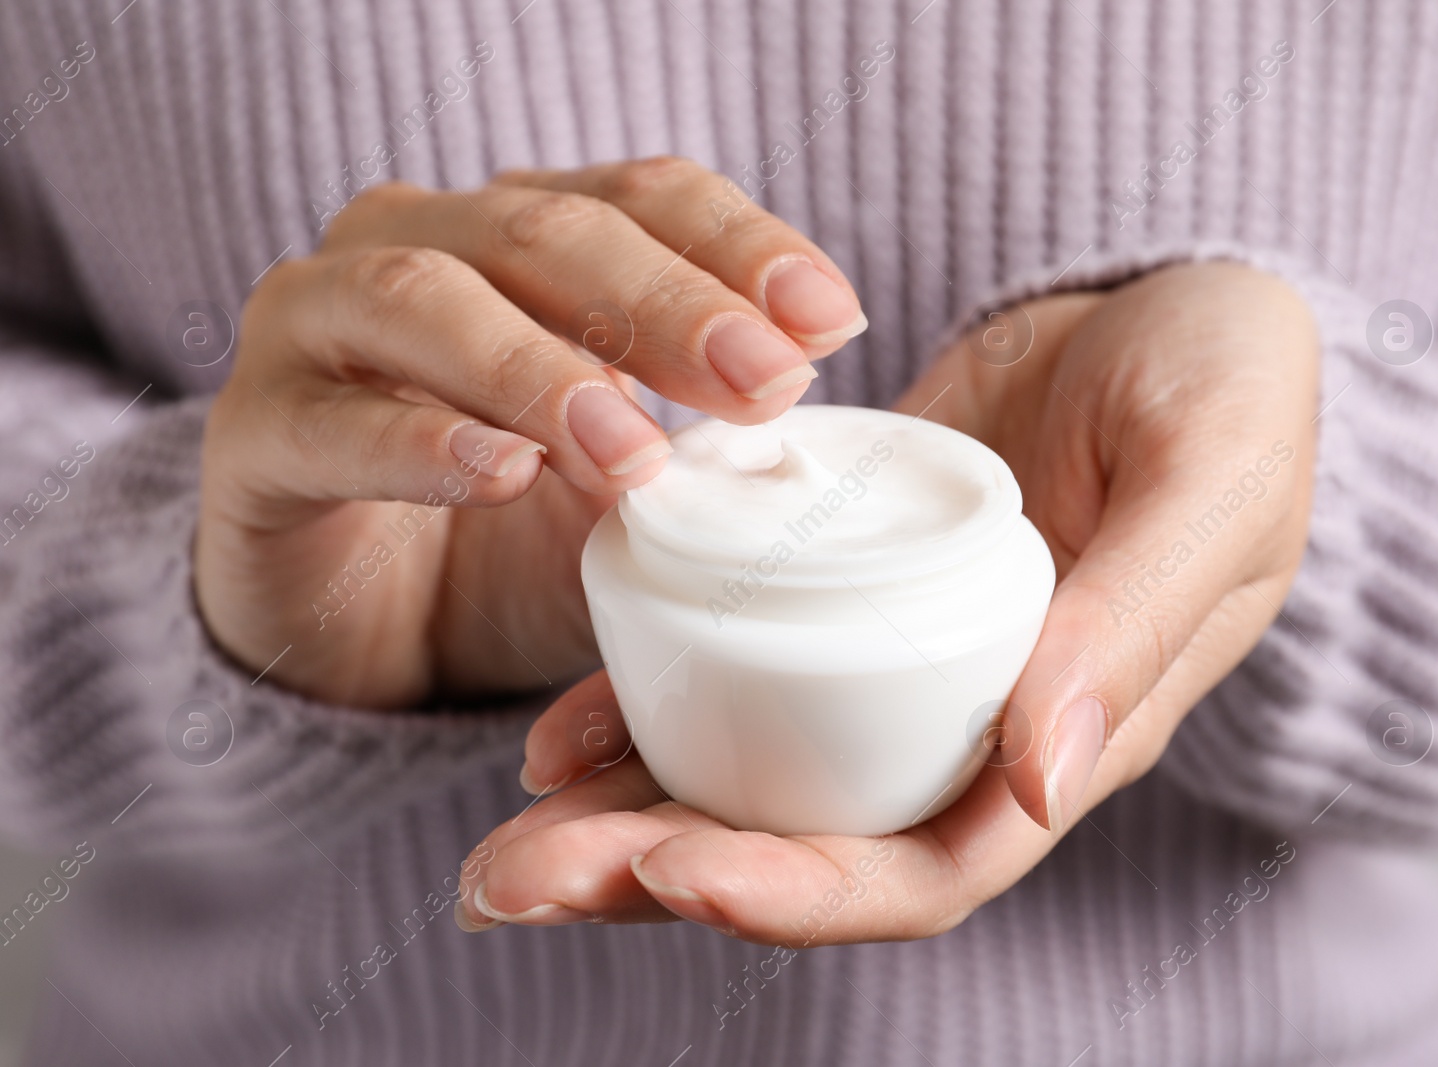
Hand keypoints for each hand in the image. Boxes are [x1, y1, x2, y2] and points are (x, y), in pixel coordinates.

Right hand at [195, 159, 866, 706]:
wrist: (361, 632)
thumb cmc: (508, 539)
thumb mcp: (625, 485)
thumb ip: (700, 446)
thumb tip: (803, 400)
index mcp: (514, 239)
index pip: (637, 198)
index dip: (736, 246)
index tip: (829, 319)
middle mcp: (409, 248)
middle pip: (543, 233)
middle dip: (665, 305)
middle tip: (762, 384)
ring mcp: (314, 331)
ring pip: (422, 299)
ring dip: (541, 370)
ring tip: (632, 452)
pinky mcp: (254, 437)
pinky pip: (331, 423)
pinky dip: (420, 443)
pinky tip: (501, 474)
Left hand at [456, 261, 1317, 942]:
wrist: (1166, 299)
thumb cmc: (1228, 386)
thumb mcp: (1210, 482)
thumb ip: (1134, 623)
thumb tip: (1042, 777)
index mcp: (1066, 739)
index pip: (925, 868)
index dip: (801, 891)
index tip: (673, 870)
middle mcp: (967, 732)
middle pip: (804, 851)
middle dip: (656, 878)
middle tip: (510, 883)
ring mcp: (894, 671)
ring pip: (750, 785)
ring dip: (621, 827)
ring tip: (500, 847)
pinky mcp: (838, 595)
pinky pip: (732, 675)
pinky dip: (641, 713)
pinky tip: (553, 734)